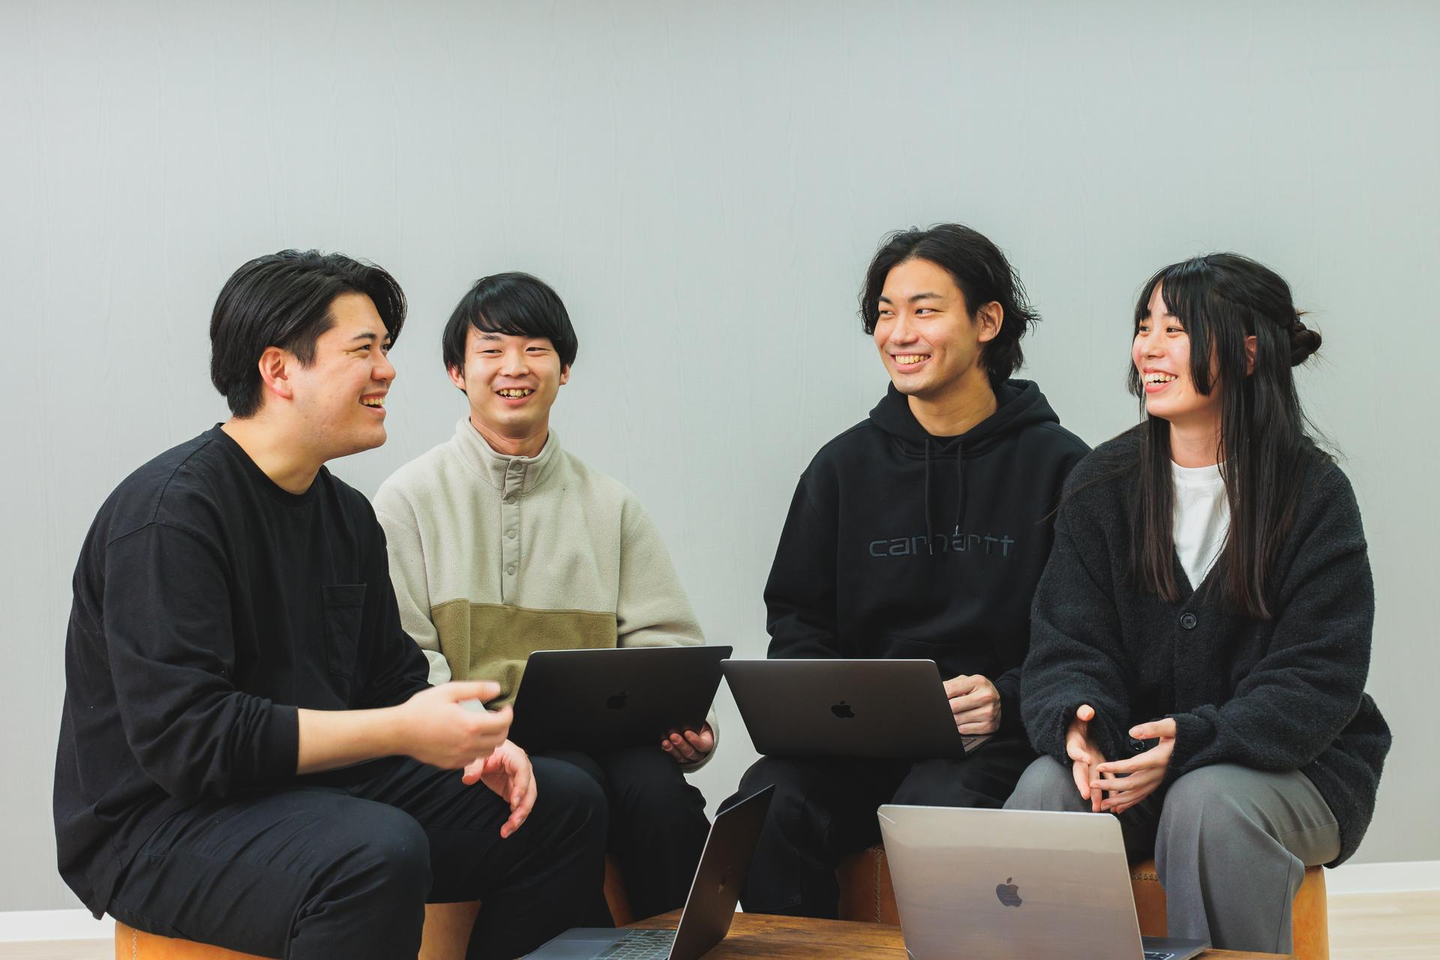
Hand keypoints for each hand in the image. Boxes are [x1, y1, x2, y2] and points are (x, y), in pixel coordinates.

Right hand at [396, 681, 511, 769]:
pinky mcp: (451, 764)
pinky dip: (477, 749)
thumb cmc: (422, 709)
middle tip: (496, 717)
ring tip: (482, 727)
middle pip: (500, 739)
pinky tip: (467, 738)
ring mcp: (460, 757)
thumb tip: (497, 689)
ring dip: (491, 739)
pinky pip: (473, 759)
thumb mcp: (449, 691)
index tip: (505, 708)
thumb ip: (476, 689)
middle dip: (502, 727)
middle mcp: (468, 744)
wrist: (400, 731)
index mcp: (471, 725)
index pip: (503, 723)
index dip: (508, 714)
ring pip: (488, 751)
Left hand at [463, 740, 535, 837]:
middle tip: (513, 823)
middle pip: (530, 790)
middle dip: (523, 808)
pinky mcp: (515, 792)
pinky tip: (506, 827)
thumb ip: (473, 767)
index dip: (521, 787)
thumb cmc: (485, 753)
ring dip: (519, 817)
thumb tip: (468, 779)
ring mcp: (521, 783)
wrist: (485, 757)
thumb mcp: (477, 757)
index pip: (523, 772)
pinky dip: (515, 818)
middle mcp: (523, 771)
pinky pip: (519, 806)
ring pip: (526, 801)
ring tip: (507, 831)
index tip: (513, 802)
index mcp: (516, 758)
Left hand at [660, 723, 713, 763]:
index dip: (695, 740)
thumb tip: (686, 717)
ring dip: (672, 750)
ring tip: (665, 742)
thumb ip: (695, 722)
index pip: (703, 745)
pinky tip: (664, 747)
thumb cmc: (698, 727)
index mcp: (707, 744)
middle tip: (673, 736)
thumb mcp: (700, 722)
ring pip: (681, 758)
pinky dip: (668, 752)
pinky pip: (674, 758)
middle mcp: (699, 754)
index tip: (687, 732)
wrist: (696, 732)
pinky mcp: (680, 759)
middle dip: (681, 744)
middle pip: (691, 752)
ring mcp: (689, 758)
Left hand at [944, 674, 1001, 734]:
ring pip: (957, 720)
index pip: (950, 689)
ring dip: (953, 718)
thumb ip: (951, 685)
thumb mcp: (967, 681)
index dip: (941, 695)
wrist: (1001, 701)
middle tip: (947, 707)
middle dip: (946, 708)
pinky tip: (964, 720)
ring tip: (957, 712)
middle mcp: (986, 697)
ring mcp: (989, 713)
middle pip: (953, 706)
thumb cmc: (979, 691)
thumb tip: (936, 692)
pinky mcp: (989, 726)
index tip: (939, 698)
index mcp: (978, 682)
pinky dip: (960, 726)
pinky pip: (964, 730)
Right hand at [1065, 704, 1111, 812]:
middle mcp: (1081, 755)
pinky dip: (1109, 788)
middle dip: (1083, 784)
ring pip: (1092, 779)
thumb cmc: (1078, 719)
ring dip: (1095, 793)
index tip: (1085, 759)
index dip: (1078, 755)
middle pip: (1080, 771)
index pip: (1073, 749)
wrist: (1080, 725)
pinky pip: (1105, 776)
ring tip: (1099, 807)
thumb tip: (1087, 712)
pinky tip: (1115, 800)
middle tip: (1087, 796)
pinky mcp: (1100, 763)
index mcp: (1074, 742)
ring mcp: (1090, 761)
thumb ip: (1083, 712)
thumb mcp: (1079, 713)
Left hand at [1091, 718, 1175, 814]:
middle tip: (1093, 785)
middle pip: (1131, 783)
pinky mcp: (1157, 783)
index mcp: (1158, 759)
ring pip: (1136, 794)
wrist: (1197, 746)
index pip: (1133, 764)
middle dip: (1111, 786)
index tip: (1099, 767)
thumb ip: (1152, 729)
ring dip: (1118, 800)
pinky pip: (1142, 796)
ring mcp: (1158, 780)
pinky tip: (1118, 808)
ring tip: (1102, 804)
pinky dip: (1129, 803)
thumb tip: (1133, 732)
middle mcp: (1157, 773)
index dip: (1115, 766)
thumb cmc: (1182, 735)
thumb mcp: (1170, 726)